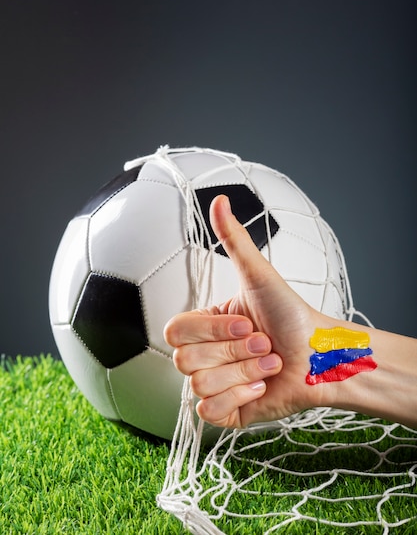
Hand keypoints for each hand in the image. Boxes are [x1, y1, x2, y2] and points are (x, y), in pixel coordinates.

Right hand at [164, 194, 327, 427]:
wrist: (320, 355)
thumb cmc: (292, 315)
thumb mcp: (259, 275)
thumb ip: (234, 240)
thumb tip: (220, 200)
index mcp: (204, 327)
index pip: (176, 332)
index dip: (213, 330)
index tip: (247, 322)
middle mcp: (204, 356)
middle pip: (185, 361)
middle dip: (235, 351)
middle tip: (263, 343)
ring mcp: (213, 385)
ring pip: (200, 385)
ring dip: (244, 372)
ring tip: (269, 363)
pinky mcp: (226, 413)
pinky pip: (209, 411)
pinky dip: (241, 397)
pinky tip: (261, 387)